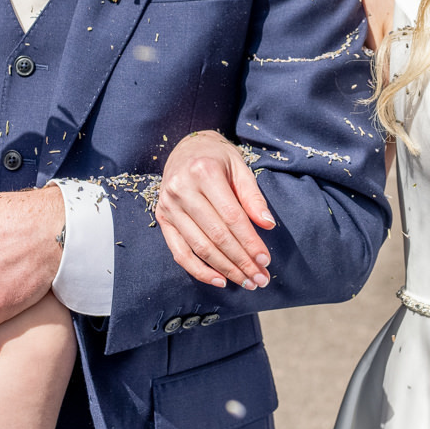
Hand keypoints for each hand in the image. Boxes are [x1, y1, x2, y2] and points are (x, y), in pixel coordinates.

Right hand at [157, 131, 272, 290]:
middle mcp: (182, 189)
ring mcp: (169, 206)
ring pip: (200, 247)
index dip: (250, 242)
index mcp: (204, 172)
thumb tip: (267, 225)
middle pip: (217, 236)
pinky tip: (219, 280)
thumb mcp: (240, 167)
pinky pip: (179, 252)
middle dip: (241, 261)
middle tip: (260, 279)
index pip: (232, 217)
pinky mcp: (162, 218)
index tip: (265, 260)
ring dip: (225, 269)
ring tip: (245, 281)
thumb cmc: (218, 158)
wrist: (187, 147)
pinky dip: (199, 271)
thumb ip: (253, 196)